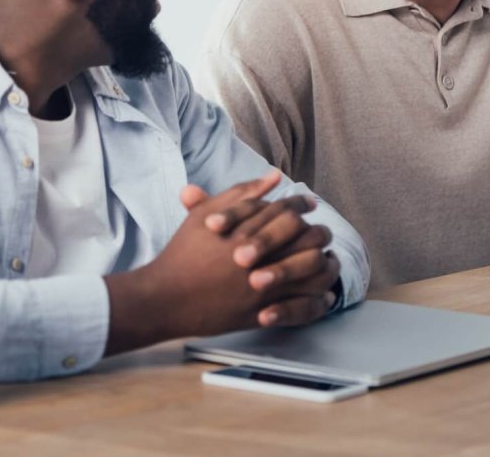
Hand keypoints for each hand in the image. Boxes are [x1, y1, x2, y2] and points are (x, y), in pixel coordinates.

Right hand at [103, 173, 333, 354]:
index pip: (287, 211)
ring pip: (308, 272)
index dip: (301, 205)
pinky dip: (315, 297)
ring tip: (324, 257)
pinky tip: (322, 291)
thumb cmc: (184, 252)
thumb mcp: (208, 214)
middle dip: (316, 232)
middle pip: (304, 239)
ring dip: (321, 263)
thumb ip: (243, 193)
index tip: (309, 204)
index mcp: (246, 230)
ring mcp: (260, 288)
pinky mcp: (259, 313)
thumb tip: (275, 176)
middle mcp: (257, 258)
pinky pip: (300, 306)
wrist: (165, 297)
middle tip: (320, 231)